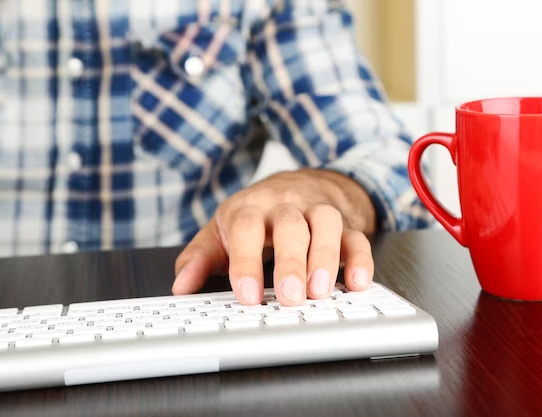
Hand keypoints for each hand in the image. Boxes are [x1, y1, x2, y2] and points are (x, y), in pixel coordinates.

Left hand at [172, 169, 376, 305]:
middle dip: (291, 262)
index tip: (246, 294)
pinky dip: (360, 258)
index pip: (246, 228)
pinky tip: (358, 282)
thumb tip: (180, 286)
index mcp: (250, 209)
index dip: (246, 261)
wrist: (301, 182)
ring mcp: (317, 212)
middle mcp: (286, 206)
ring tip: (321, 291)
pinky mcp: (344, 223)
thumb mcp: (222, 230)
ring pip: (326, 223)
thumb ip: (200, 257)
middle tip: (290, 297)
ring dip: (326, 256)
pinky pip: (356, 235)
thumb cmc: (257, 213)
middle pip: (290, 225)